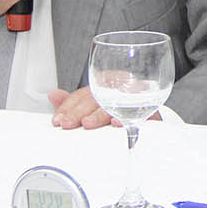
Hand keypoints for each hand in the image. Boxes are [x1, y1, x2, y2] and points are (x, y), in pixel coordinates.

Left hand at [47, 86, 162, 129]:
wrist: (153, 100)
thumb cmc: (119, 102)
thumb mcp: (93, 101)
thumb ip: (73, 102)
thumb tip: (53, 95)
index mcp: (103, 84)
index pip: (82, 94)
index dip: (68, 107)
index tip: (58, 120)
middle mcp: (119, 87)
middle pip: (96, 97)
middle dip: (80, 112)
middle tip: (69, 123)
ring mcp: (135, 96)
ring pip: (115, 103)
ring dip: (100, 114)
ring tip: (88, 123)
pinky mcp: (150, 108)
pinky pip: (139, 111)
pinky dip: (129, 118)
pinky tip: (117, 123)